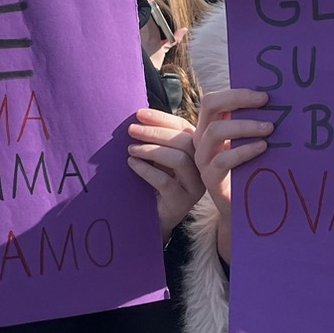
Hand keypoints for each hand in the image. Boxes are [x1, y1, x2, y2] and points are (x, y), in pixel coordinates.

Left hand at [126, 108, 202, 235]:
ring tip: (131, 149)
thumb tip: (139, 116)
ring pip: (179, 159)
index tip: (139, 113)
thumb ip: (156, 139)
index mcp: (196, 150)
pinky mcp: (183, 202)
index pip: (184, 127)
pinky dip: (146, 170)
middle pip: (185, 140)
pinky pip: (166, 181)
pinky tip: (132, 164)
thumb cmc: (152, 183)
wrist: (150, 219)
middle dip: (156, 132)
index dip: (162, 118)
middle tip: (132, 130)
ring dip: (152, 150)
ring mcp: (195, 186)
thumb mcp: (156, 157)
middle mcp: (202, 167)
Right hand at [193, 87, 273, 259]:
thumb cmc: (250, 170)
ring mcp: (203, 158)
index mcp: (210, 126)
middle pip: (210, 106)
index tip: (265, 95)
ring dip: (245, 126)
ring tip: (270, 128)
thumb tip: (278, 101)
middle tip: (266, 101)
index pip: (215, 100)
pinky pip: (223, 159)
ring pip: (216, 131)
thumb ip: (254, 124)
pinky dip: (244, 150)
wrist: (241, 208)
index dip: (237, 93)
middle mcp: (202, 139)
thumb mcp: (249, 143)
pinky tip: (263, 148)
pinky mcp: (209, 178)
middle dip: (238, 99)